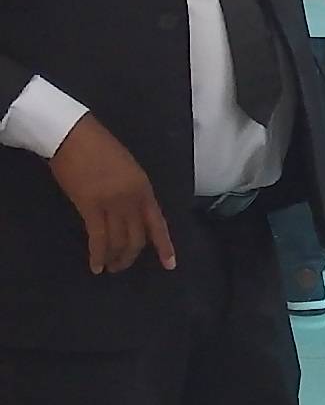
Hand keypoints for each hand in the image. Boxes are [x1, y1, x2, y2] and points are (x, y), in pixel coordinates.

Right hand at [49, 115, 173, 275]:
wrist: (74, 136)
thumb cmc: (99, 148)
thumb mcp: (128, 170)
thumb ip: (133, 192)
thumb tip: (129, 214)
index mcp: (144, 189)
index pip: (158, 224)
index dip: (164, 246)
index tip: (170, 264)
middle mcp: (132, 199)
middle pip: (137, 237)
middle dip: (131, 255)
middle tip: (122, 266)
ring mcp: (112, 204)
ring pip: (118, 241)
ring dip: (115, 258)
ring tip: (110, 268)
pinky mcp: (89, 207)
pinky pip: (97, 238)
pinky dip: (97, 255)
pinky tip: (96, 266)